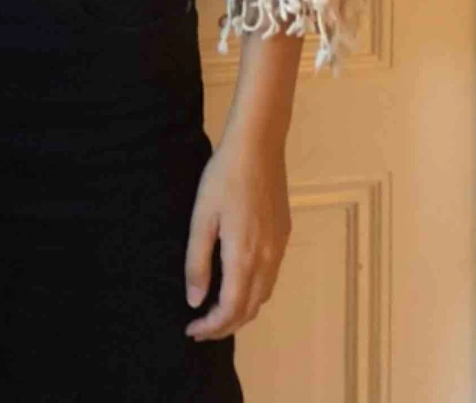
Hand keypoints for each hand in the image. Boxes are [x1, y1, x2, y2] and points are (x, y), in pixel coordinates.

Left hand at [183, 127, 291, 340]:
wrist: (258, 145)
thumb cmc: (224, 177)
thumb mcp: (201, 218)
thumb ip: (198, 262)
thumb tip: (195, 300)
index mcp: (244, 257)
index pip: (230, 310)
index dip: (211, 327)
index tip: (191, 330)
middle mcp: (267, 259)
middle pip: (250, 309)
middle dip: (226, 326)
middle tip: (201, 328)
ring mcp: (279, 247)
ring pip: (263, 295)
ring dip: (242, 311)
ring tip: (217, 311)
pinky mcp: (284, 234)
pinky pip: (271, 277)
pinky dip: (254, 292)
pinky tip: (238, 283)